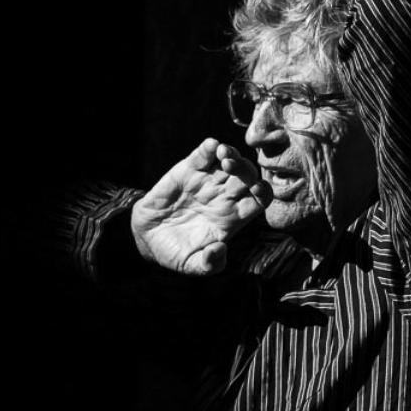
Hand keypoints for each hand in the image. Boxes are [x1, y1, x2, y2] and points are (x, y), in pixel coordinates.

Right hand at [130, 138, 272, 274]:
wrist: (146, 239)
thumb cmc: (176, 253)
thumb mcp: (192, 265)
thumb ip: (209, 263)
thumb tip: (220, 250)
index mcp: (234, 217)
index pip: (260, 200)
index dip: (263, 193)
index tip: (257, 189)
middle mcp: (226, 196)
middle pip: (248, 176)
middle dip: (247, 169)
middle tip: (235, 169)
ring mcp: (208, 181)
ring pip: (229, 159)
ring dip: (231, 154)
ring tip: (224, 156)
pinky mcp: (188, 170)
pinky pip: (204, 155)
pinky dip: (209, 148)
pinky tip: (211, 146)